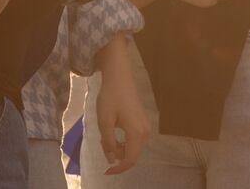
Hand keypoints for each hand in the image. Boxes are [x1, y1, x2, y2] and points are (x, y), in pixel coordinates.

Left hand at [95, 43, 150, 173]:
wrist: (119, 77)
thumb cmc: (110, 98)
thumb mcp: (105, 122)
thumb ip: (108, 143)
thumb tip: (111, 159)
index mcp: (136, 133)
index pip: (130, 160)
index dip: (118, 169)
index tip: (105, 171)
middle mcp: (145, 131)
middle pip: (132, 154)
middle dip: (117, 156)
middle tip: (103, 145)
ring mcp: (145, 125)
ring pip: (133, 146)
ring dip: (120, 148)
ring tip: (106, 135)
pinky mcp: (143, 120)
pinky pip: (135, 138)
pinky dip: (124, 140)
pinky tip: (114, 130)